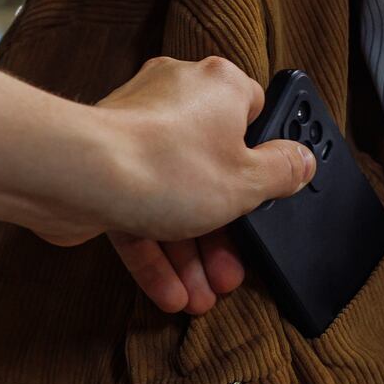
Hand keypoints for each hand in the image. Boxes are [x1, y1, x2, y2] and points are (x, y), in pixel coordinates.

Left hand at [32, 56, 313, 312]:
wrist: (81, 176)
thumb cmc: (166, 166)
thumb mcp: (248, 182)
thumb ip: (282, 173)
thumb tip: (302, 161)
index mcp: (219, 87)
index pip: (255, 115)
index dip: (264, 160)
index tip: (268, 196)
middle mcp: (176, 99)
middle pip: (213, 168)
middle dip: (223, 230)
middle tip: (232, 268)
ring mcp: (135, 130)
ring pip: (174, 195)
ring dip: (189, 251)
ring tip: (201, 295)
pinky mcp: (104, 163)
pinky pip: (138, 207)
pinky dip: (154, 250)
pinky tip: (169, 292)